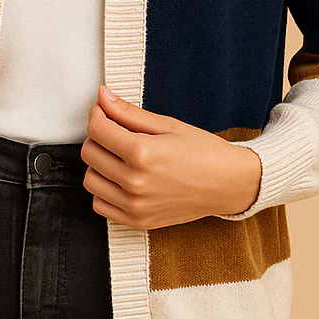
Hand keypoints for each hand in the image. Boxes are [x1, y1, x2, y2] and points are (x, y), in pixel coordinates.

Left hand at [81, 85, 262, 228]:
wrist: (228, 184)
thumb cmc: (203, 151)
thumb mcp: (167, 124)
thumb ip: (129, 112)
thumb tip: (103, 96)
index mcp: (142, 153)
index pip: (97, 129)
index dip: (97, 113)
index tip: (104, 110)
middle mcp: (135, 182)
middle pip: (89, 153)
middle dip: (97, 136)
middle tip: (114, 130)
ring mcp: (135, 205)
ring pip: (90, 180)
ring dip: (98, 163)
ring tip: (118, 155)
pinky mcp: (138, 221)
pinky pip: (100, 205)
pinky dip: (104, 190)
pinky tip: (120, 178)